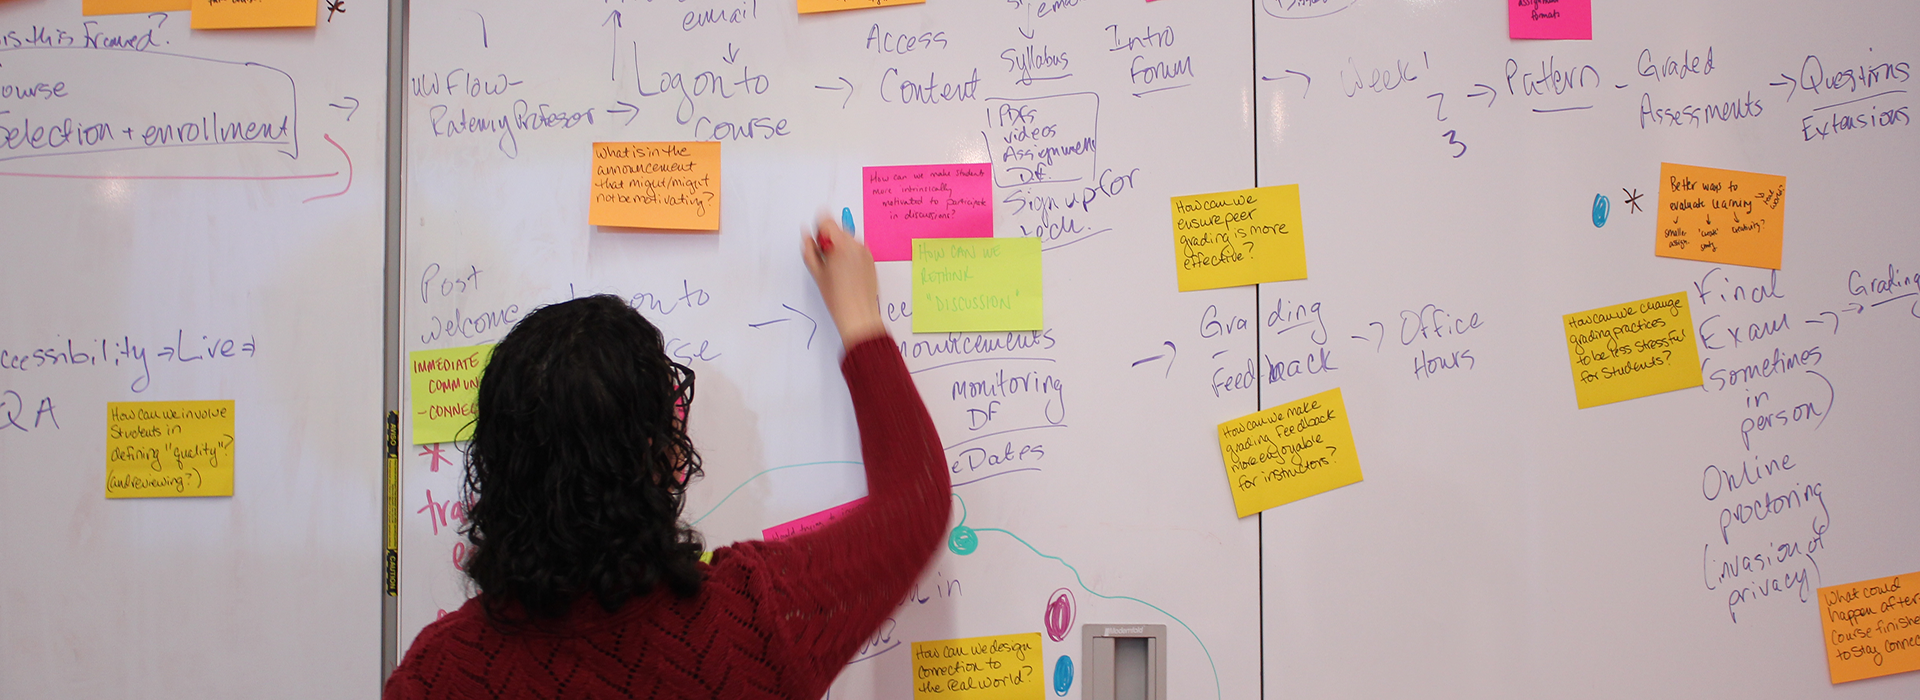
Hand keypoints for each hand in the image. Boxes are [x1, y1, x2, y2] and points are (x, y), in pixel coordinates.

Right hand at [802, 214, 884, 347]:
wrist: (858, 313)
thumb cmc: (837, 296)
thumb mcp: (816, 272)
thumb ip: (808, 249)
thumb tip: (806, 235)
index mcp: (840, 244)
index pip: (826, 221)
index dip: (818, 230)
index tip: (817, 242)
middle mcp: (855, 244)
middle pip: (838, 229)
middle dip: (829, 240)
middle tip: (826, 260)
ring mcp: (865, 251)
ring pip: (848, 239)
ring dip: (840, 247)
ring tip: (837, 269)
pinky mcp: (871, 259)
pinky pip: (857, 249)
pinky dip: (850, 255)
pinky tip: (847, 272)